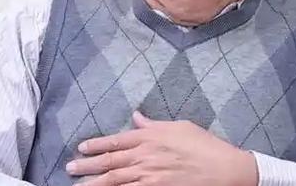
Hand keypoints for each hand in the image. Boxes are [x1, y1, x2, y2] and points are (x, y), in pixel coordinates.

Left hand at [66, 111, 257, 185]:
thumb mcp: (179, 127)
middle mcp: (145, 156)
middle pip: (109, 162)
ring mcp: (150, 176)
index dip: (96, 145)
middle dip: (87, 166)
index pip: (115, 141)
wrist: (225, 169)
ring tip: (78, 185)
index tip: (81, 147)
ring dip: (94, 183)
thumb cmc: (204, 145)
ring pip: (114, 181)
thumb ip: (153, 124)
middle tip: (70, 168)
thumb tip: (138, 117)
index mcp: (149, 137)